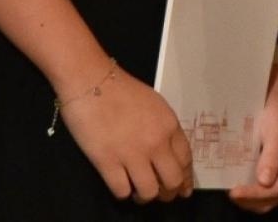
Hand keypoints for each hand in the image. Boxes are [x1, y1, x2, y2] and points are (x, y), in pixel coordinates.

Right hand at [58, 65, 194, 202]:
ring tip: (138, 192)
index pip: (186, 160)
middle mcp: (156, 143)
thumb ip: (164, 128)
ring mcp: (132, 154)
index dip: (185, 178)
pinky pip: (122, 191)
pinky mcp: (107, 162)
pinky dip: (123, 193)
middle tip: (161, 194)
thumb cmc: (121, 89)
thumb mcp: (155, 105)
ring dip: (145, 196)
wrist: (91, 81)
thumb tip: (166, 152)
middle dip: (168, 193)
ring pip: (149, 192)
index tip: (183, 189)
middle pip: (172, 181)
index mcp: (169, 126)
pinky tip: (120, 185)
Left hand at [229, 66, 277, 212]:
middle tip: (230, 191)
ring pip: (266, 198)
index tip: (234, 191)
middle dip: (251, 200)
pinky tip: (235, 182)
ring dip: (249, 198)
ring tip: (231, 188)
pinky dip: (249, 191)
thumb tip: (264, 182)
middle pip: (272, 199)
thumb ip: (272, 155)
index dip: (256, 194)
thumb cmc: (276, 108)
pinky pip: (261, 189)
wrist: (271, 95)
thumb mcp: (276, 128)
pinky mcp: (272, 170)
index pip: (277, 189)